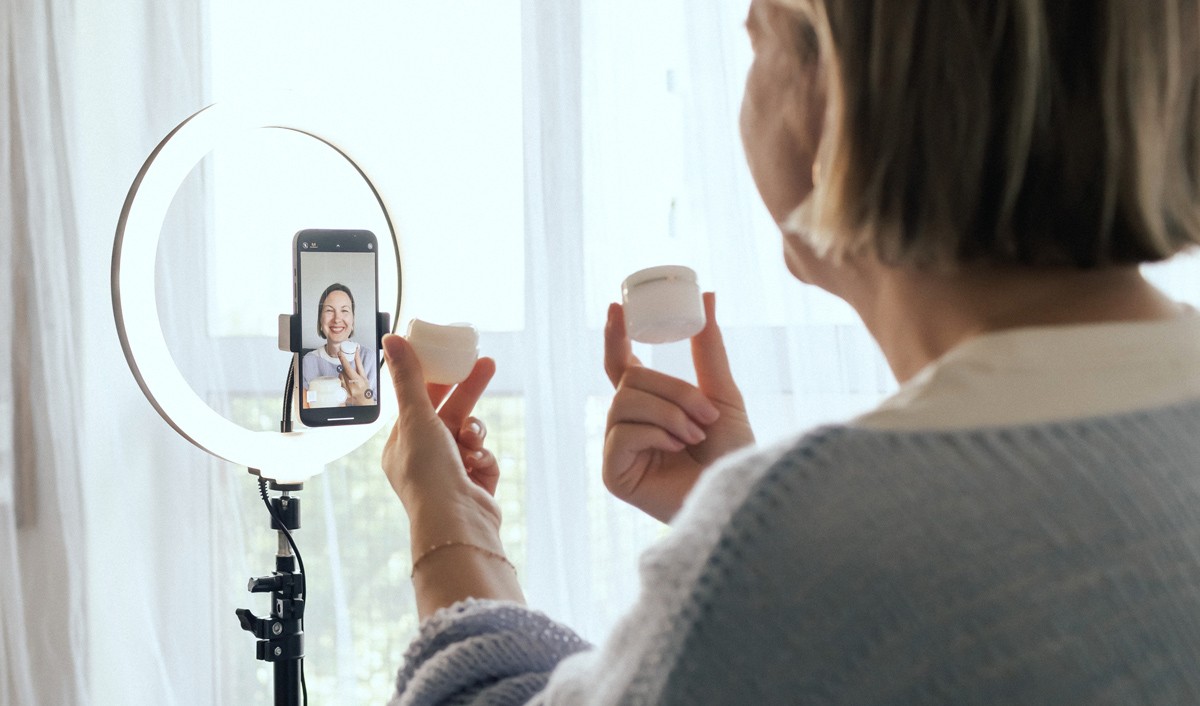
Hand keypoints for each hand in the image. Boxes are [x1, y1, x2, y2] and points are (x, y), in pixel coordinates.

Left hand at [337, 347, 373, 405]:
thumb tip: (356, 352)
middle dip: (345, 369)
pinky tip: (347, 386)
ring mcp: (346, 390)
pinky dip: (341, 382)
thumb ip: (359, 364)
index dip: (343, 360)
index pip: (348, 368)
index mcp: (358, 380)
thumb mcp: (364, 376)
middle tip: (350, 373)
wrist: (364, 402)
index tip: (340, 353)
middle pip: (343, 372)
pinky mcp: (342, 394)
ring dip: (343, 376)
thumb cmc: (365, 389)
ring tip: (350, 381)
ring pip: (340, 377)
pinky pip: (339, 384)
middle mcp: (351, 386)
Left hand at [380, 334, 501, 524]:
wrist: (457, 522)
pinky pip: (484, 459)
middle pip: (449, 414)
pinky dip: (484, 459)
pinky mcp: (475, 487)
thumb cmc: (428, 472)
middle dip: (468, 391)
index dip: (437, 379)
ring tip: (472, 440)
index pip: (419, 403)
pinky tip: (478, 466)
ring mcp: (451, 474)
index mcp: (402, 446)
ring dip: (475, 433)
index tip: (454, 358)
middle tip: (487, 364)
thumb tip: (392, 339)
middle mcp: (424, 460)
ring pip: (470, 436)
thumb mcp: (416, 417)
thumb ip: (408, 378)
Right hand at [603, 292, 754, 522]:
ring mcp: (618, 450)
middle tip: (706, 416)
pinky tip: (676, 450)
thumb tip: (706, 296)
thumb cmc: (734, 452)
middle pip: (630, 380)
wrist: (741, 496)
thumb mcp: (722, 392)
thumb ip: (708, 348)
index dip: (614, 337)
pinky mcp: (614, 475)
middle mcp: (628, 425)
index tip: (616, 308)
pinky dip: (654, 435)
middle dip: (673, 392)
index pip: (621, 365)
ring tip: (695, 437)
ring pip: (624, 403)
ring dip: (669, 414)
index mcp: (649, 406)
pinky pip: (621, 434)